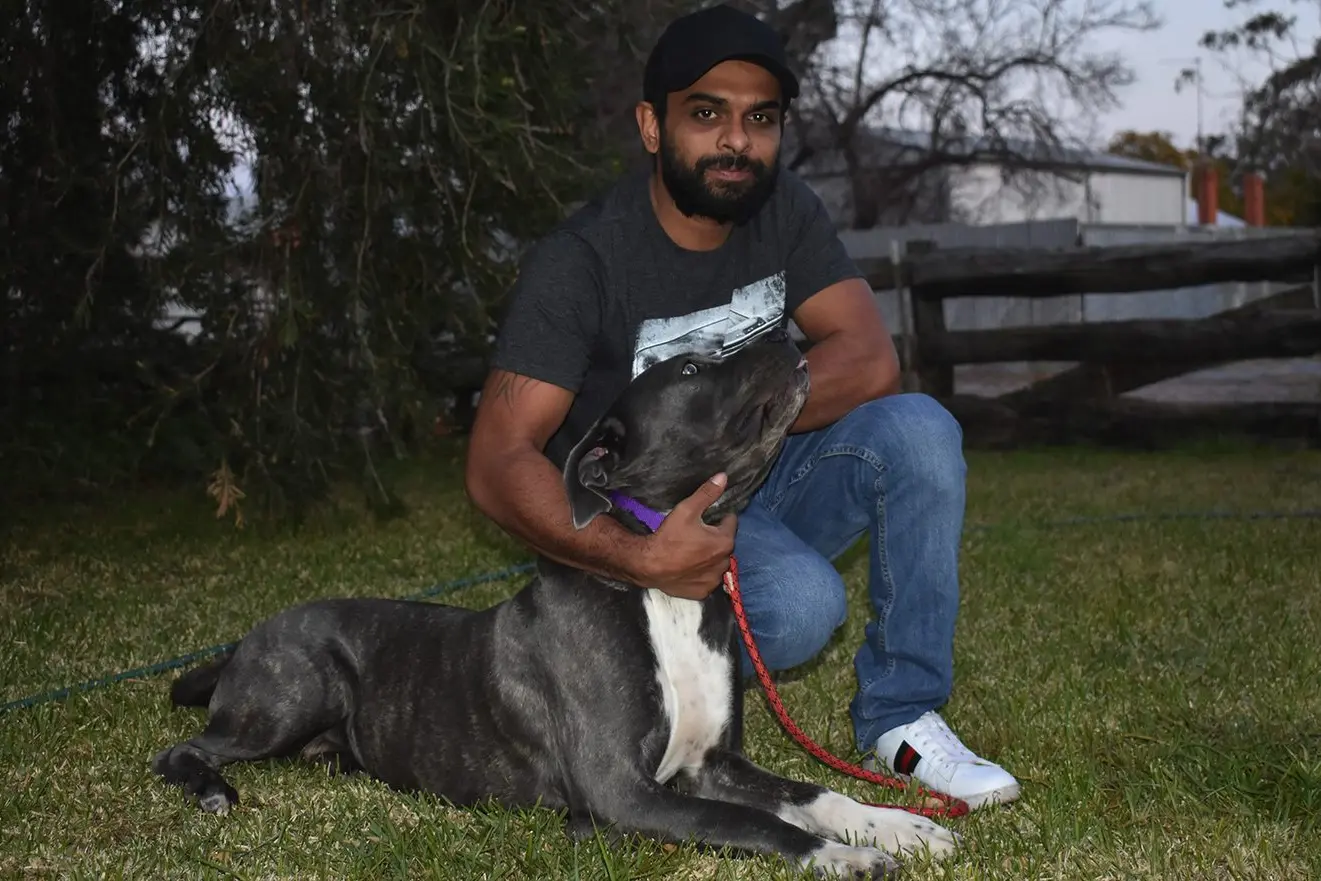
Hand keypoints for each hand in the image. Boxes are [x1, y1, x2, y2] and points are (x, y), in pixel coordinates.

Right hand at [633, 473, 736, 600]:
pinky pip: (707, 578)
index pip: (730, 522)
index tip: (704, 519)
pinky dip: (701, 573)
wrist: (649, 565)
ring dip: (710, 557)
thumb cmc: (669, 537)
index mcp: (725, 541)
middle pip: (724, 543)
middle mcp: (724, 562)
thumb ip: (707, 493)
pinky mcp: (703, 591)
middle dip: (714, 538)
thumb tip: (723, 477)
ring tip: (691, 551)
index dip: (717, 518)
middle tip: (695, 535)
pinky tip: (688, 567)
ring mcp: (714, 579)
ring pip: (717, 562)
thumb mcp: (687, 510)